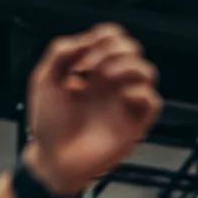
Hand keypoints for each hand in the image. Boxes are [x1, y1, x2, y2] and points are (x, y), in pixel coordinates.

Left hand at [23, 23, 161, 195]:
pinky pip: (153, 102)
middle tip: (92, 69)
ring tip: (107, 78)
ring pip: (147, 71)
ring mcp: (123, 103)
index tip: (83, 56)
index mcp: (92, 70)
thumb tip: (87, 40)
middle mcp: (111, 84)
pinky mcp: (134, 125)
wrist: (55, 159)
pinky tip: (123, 98)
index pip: (112, 39)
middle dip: (114, 50)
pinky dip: (142, 93)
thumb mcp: (44, 80)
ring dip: (128, 67)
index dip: (103, 37)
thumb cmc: (49, 125)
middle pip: (132, 49)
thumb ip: (61, 52)